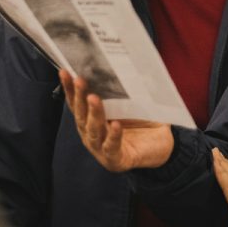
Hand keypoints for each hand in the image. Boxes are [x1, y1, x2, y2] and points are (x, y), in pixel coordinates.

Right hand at [59, 70, 173, 171]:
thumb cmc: (143, 123)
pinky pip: (112, 147)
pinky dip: (113, 136)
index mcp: (91, 121)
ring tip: (94, 98)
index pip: (77, 103)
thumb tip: (119, 65)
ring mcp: (101, 149)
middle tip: (80, 80)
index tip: (65, 72)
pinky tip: (115, 125)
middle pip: (82, 115)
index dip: (69, 89)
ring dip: (94, 114)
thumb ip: (121, 91)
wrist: (162, 145)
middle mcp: (91, 135)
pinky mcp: (116, 160)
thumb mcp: (131, 104)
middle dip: (79, 97)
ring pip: (94, 130)